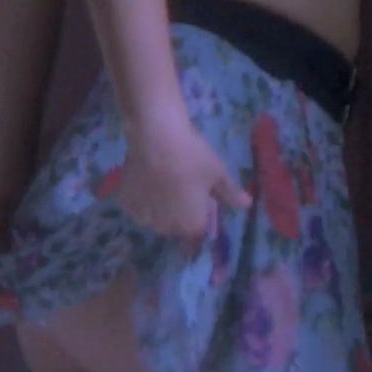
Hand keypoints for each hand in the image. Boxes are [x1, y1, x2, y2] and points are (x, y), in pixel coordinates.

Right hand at [109, 118, 251, 243]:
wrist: (155, 136)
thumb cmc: (192, 157)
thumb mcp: (217, 173)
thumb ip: (230, 193)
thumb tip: (246, 204)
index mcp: (191, 225)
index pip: (198, 235)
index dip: (201, 222)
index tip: (202, 207)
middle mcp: (165, 228)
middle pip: (176, 228)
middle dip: (181, 215)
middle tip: (185, 189)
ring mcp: (142, 216)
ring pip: (155, 219)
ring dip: (161, 208)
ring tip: (165, 183)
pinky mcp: (125, 202)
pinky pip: (138, 207)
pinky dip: (142, 199)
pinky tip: (147, 180)